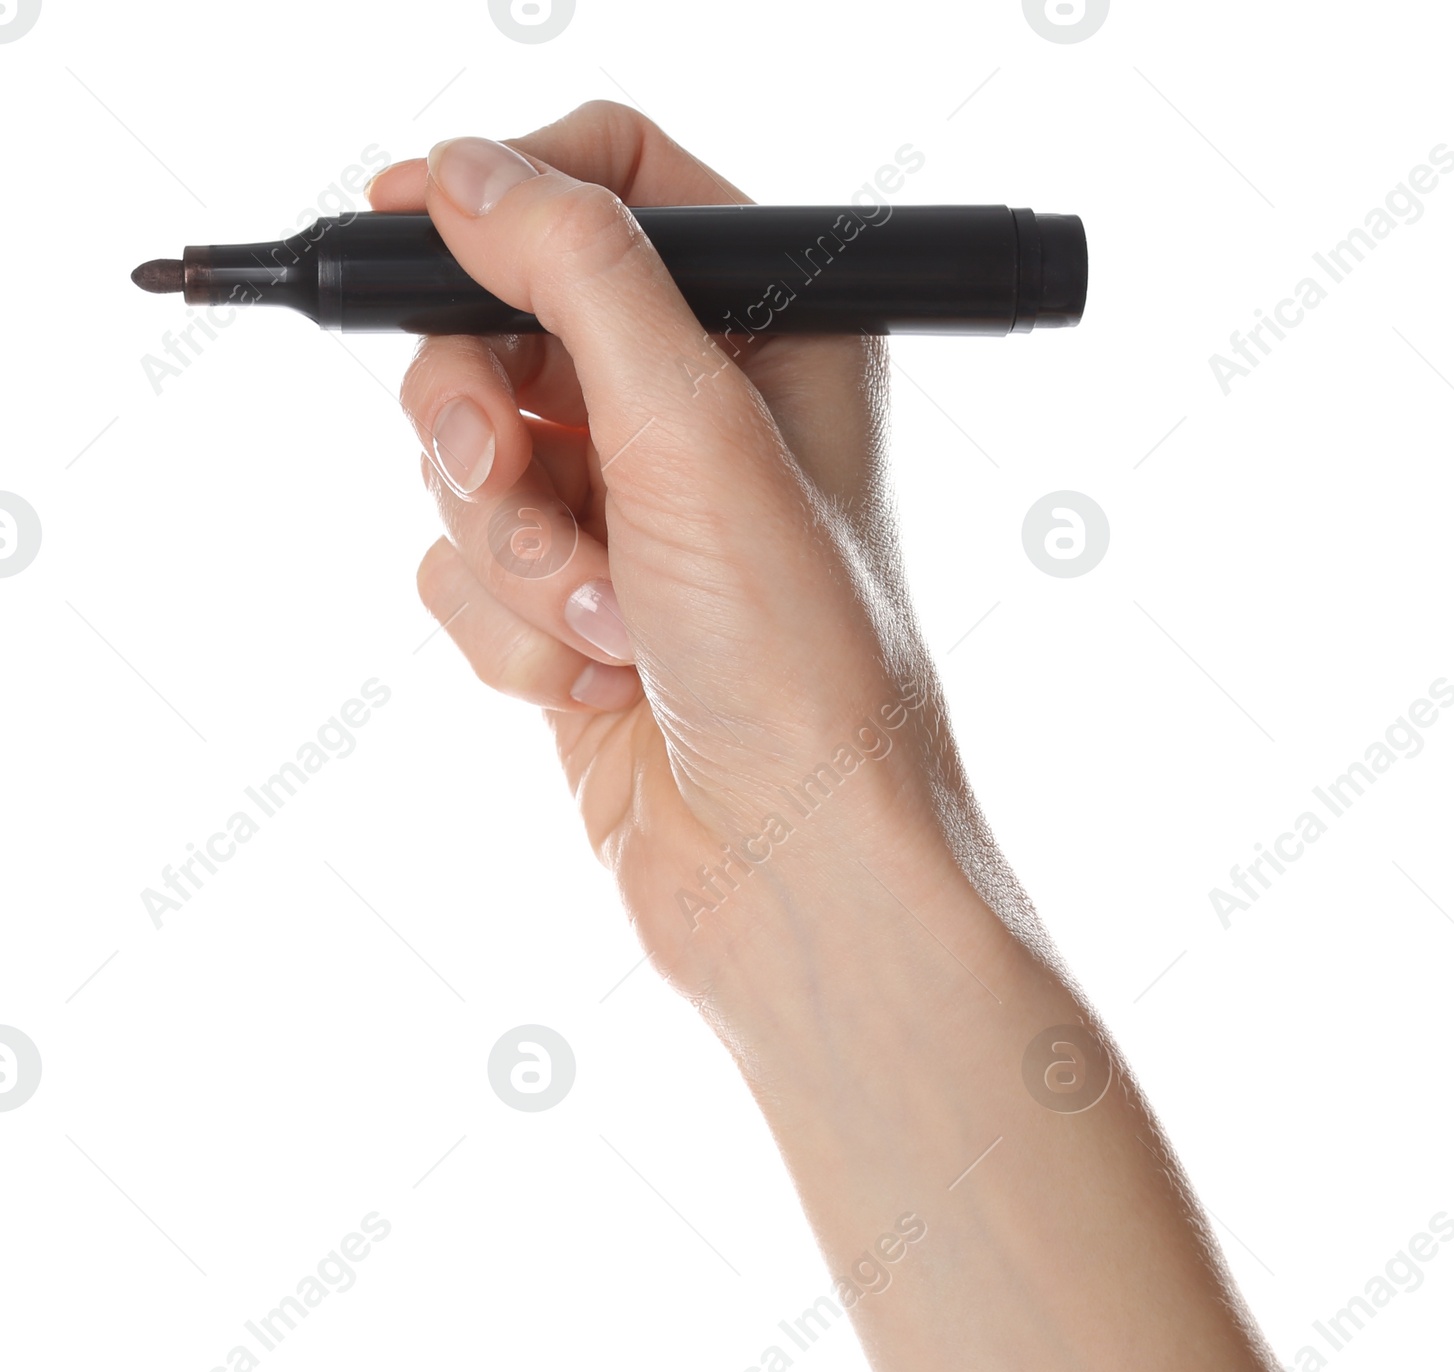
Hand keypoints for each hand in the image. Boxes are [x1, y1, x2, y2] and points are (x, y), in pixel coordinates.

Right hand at [371, 101, 977, 1001]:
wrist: (790, 868)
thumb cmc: (798, 659)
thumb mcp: (694, 429)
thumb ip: (577, 271)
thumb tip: (466, 176)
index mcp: (769, 336)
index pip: (615, 187)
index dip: (506, 192)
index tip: (410, 217)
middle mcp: (694, 420)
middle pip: (501, 329)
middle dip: (487, 424)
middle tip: (503, 471)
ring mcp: (625, 521)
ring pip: (464, 465)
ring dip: (516, 555)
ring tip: (607, 625)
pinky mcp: (569, 614)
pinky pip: (461, 576)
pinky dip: (514, 635)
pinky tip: (605, 684)